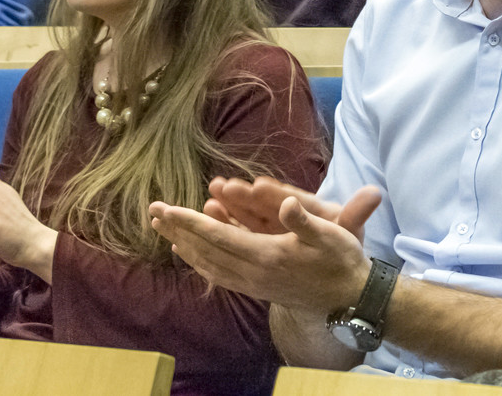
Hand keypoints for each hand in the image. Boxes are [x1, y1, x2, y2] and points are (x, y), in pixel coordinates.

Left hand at [149, 182, 382, 312]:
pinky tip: (190, 254)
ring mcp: (252, 284)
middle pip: (205, 250)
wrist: (348, 300)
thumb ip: (304, 220)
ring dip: (183, 245)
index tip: (166, 208)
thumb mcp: (330, 235)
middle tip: (153, 211)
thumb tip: (287, 201)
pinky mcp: (255, 289)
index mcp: (267, 254)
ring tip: (163, 230)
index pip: (219, 236)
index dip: (190, 222)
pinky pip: (217, 275)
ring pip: (207, 264)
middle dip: (178, 229)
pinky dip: (198, 262)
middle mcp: (253, 272)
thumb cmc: (341, 261)